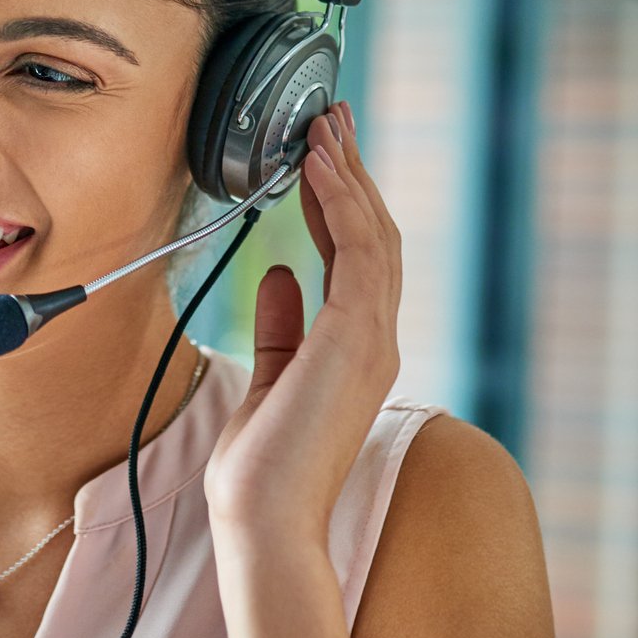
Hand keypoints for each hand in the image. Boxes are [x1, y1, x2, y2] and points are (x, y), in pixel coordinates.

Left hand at [202, 100, 403, 553]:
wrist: (264, 519)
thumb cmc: (262, 467)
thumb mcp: (268, 378)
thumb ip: (281, 326)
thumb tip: (281, 274)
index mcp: (356, 348)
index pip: (357, 257)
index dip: (342, 199)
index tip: (321, 154)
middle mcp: (375, 338)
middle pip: (374, 234)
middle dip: (352, 172)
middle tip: (331, 118)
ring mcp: (373, 338)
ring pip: (374, 234)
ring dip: (348, 174)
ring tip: (324, 125)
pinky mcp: (357, 339)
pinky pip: (359, 252)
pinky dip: (340, 203)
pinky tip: (319, 166)